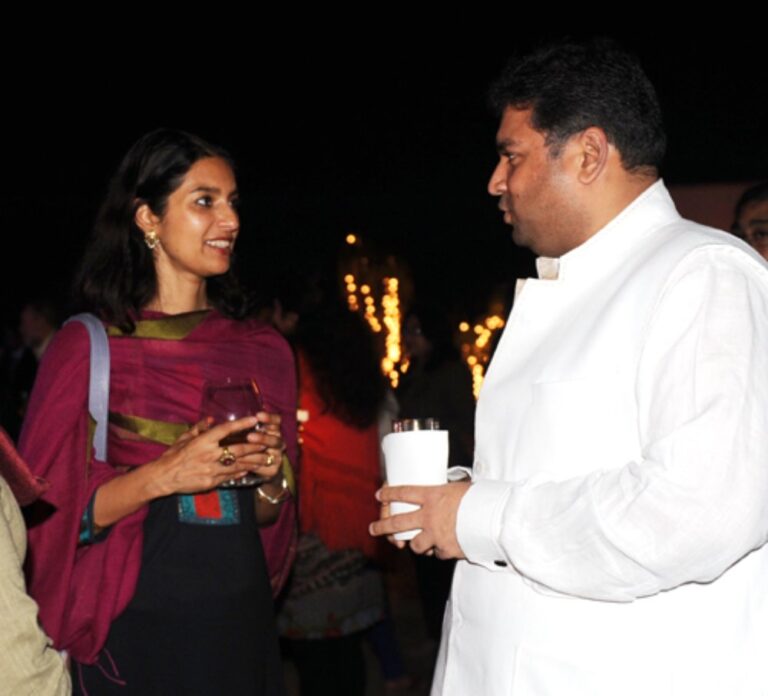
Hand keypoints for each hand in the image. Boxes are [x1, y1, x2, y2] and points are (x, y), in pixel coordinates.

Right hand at [148, 416, 273, 495]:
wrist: (163, 477)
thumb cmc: (173, 455)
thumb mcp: (184, 438)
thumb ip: (199, 428)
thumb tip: (211, 418)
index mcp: (203, 442)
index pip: (225, 430)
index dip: (241, 424)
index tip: (253, 419)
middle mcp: (209, 455)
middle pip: (238, 449)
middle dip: (254, 446)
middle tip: (266, 442)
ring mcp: (212, 470)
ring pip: (238, 465)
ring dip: (253, 461)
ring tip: (266, 458)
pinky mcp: (212, 482)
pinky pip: (230, 476)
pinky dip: (241, 472)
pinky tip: (250, 469)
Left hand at [240, 411, 284, 482]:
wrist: (256, 464)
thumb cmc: (245, 441)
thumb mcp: (244, 431)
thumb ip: (238, 424)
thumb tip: (212, 419)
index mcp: (274, 430)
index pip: (277, 421)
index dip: (269, 418)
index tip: (258, 415)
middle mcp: (278, 443)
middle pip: (275, 440)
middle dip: (262, 438)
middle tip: (249, 436)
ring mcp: (277, 457)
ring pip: (268, 455)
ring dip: (254, 454)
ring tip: (240, 454)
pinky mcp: (273, 469)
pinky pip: (262, 466)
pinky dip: (250, 464)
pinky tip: (239, 462)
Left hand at [369, 482, 470, 559]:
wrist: (494, 519)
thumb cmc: (480, 499)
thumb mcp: (459, 487)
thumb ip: (446, 493)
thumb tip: (445, 491)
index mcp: (432, 496)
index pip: (403, 493)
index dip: (389, 494)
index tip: (380, 495)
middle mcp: (429, 516)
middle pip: (397, 522)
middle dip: (382, 526)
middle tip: (374, 528)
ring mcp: (436, 534)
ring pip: (415, 544)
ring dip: (415, 544)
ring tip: (414, 543)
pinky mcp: (445, 549)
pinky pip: (436, 553)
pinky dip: (438, 551)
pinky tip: (442, 547)